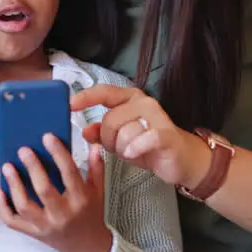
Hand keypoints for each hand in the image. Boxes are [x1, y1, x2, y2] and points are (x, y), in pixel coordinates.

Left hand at [0, 133, 112, 251]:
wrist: (86, 246)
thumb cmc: (91, 214)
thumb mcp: (98, 191)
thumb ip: (96, 167)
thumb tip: (92, 144)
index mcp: (81, 200)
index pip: (70, 173)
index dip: (58, 154)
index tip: (47, 137)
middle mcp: (63, 214)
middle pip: (44, 189)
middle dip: (32, 167)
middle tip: (23, 149)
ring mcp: (45, 225)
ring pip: (25, 206)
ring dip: (14, 185)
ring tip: (7, 166)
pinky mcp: (33, 233)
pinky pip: (13, 221)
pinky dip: (3, 207)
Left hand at [70, 84, 212, 190]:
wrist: (181, 159)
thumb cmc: (147, 147)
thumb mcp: (120, 140)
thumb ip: (102, 133)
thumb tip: (84, 130)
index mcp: (130, 99)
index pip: (104, 92)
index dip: (86, 97)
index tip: (70, 105)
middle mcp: (144, 103)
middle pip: (110, 120)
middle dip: (109, 140)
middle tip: (121, 148)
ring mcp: (157, 116)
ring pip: (123, 134)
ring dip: (123, 149)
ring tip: (134, 152)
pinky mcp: (166, 134)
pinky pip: (142, 139)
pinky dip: (135, 149)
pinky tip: (135, 154)